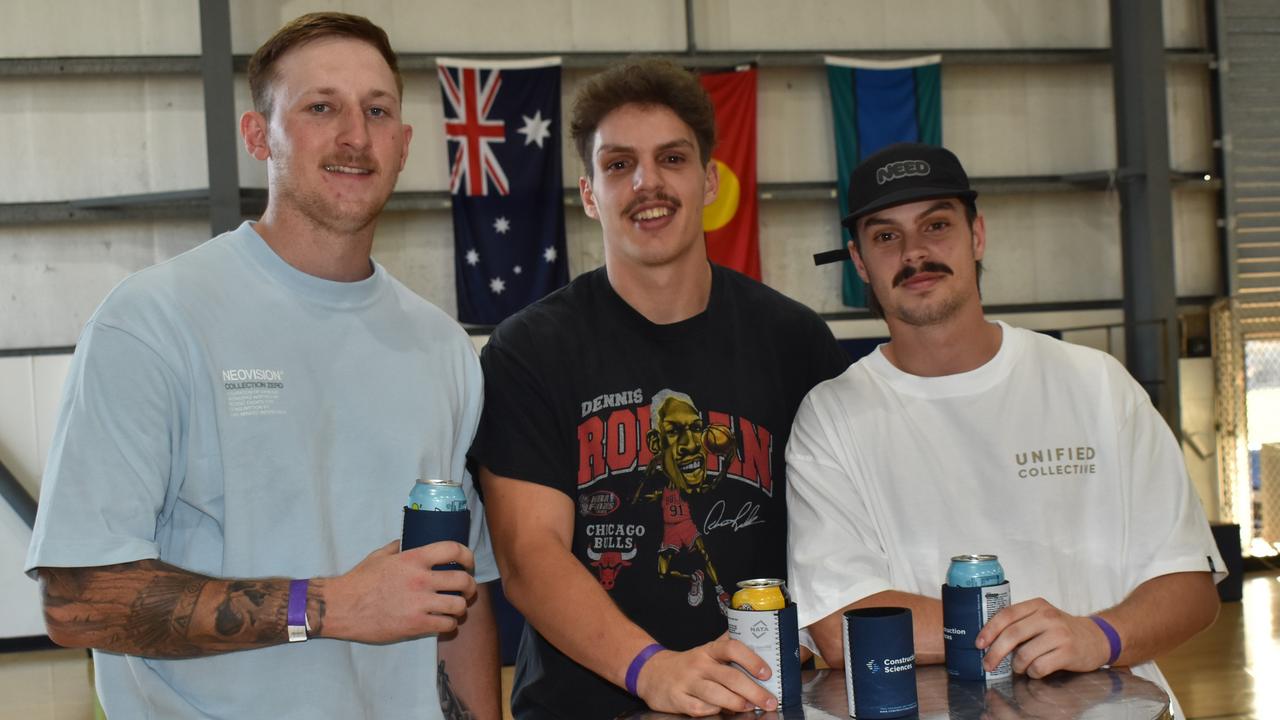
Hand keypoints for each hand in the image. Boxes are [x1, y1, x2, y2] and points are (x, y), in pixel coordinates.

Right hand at [321, 540, 476, 642]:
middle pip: (463, 581)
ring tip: (455, 608)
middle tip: (467, 591)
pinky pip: (446, 625)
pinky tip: (443, 623)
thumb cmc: (358, 581)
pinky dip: (449, 625)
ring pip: (459, 606)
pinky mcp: (415, 625)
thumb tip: (407, 542)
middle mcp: (421, 580)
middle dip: (470, 587)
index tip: (468, 564)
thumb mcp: (379, 556)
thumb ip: (397, 548)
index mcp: (413, 559)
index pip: (454, 550)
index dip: (468, 556)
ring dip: (461, 608)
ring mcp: (419, 604)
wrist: (341, 607)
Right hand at [635, 634, 777, 716]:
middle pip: (730, 677)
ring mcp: (688, 682)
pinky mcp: (679, 699)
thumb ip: (730, 646)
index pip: (732, 648)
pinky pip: (701, 709)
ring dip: (737, 703)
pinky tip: (723, 712)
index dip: (751, 660)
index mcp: (709, 650)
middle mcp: (699, 664)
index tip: (767, 672)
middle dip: (754, 691)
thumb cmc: (689, 664)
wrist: (653, 673)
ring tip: (750, 707)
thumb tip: (761, 642)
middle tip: (769, 700)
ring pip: (716, 695)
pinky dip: (715, 712)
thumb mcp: (708, 650)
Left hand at [975, 597, 1109, 677]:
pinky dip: (1033, 672)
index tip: (979, 644)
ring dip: (1017, 665)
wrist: (1096, 638)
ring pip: (1025, 654)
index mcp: (1037, 605)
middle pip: (1012, 635)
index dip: (989, 630)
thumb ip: (1019, 624)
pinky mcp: (1068, 652)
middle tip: (988, 664)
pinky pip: (1039, 667)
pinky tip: (1036, 670)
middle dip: (995, 652)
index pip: (1006, 615)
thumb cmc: (1062, 630)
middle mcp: (1048, 617)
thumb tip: (989, 640)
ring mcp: (1059, 634)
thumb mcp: (1041, 618)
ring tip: (1021, 667)